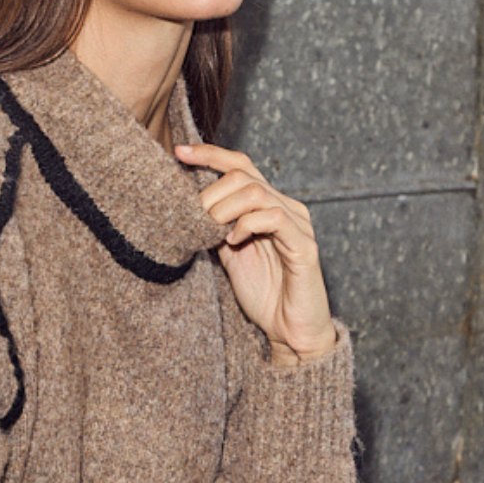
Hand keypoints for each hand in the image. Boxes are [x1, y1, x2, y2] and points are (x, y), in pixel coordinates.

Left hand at [176, 143, 335, 365]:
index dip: (210, 155)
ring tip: (212, 232)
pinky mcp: (304, 246)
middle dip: (210, 193)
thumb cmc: (263, 294)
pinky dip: (246, 225)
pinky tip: (232, 242)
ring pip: (256, 192)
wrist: (290, 329)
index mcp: (268, 206)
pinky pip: (274, 217)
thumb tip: (187, 207)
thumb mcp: (229, 255)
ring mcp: (297, 224)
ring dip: (224, 210)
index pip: (240, 166)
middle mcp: (285, 207)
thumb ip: (215, 228)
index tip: (179, 153)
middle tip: (194, 219)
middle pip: (243, 174)